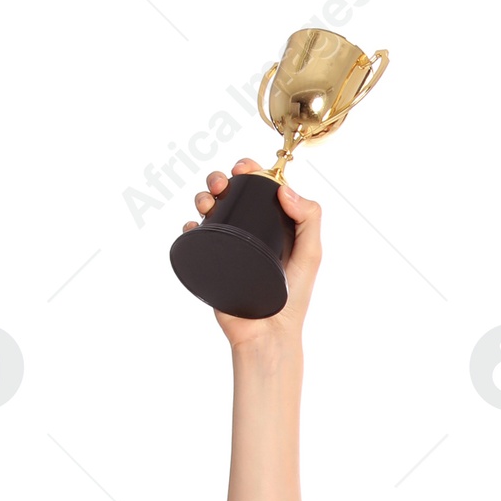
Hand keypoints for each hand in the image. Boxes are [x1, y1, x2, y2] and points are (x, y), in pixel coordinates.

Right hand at [180, 155, 321, 345]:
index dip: (250, 172)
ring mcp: (229, 247)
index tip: (243, 168)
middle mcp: (249, 233)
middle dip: (220, 180)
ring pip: (210, 211)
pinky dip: (190, 226)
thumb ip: (309, 220)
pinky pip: (195, 238)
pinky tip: (194, 225)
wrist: (266, 333)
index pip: (258, 190)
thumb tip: (285, 189)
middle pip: (229, 194)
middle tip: (219, 184)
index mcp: (273, 226)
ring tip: (206, 204)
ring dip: (203, 197)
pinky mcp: (210, 263)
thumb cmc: (293, 299)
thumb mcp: (310, 255)